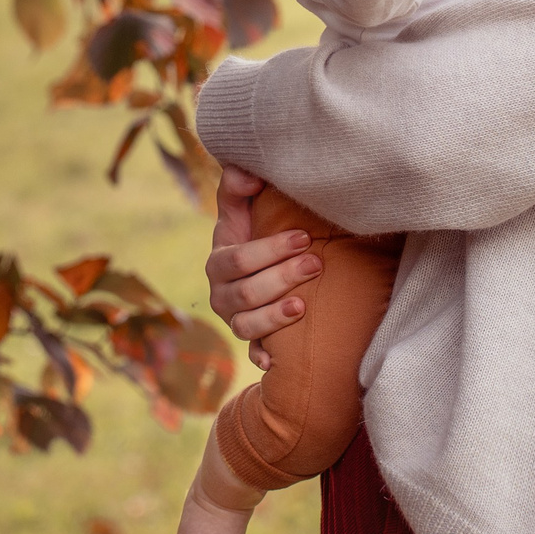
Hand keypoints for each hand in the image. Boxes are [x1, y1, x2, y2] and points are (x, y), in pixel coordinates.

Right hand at [205, 164, 320, 370]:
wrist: (263, 266)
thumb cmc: (257, 230)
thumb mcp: (245, 207)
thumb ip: (239, 185)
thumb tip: (247, 172)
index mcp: (219, 260)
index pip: (237, 259)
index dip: (269, 249)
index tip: (303, 236)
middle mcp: (220, 293)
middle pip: (244, 292)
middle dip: (280, 278)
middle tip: (315, 263)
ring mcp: (234, 319)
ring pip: (245, 325)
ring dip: (273, 317)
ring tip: (303, 306)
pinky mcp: (250, 340)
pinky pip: (251, 353)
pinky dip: (261, 357)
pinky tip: (276, 361)